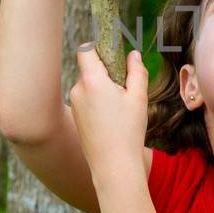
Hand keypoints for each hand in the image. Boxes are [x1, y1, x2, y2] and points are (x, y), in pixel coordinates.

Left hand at [69, 46, 148, 178]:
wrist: (112, 165)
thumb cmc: (127, 131)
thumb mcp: (138, 98)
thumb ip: (136, 72)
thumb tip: (133, 55)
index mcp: (92, 81)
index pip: (86, 50)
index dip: (98, 47)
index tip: (113, 53)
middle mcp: (78, 90)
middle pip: (89, 69)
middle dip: (106, 72)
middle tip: (125, 86)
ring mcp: (74, 104)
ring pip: (88, 86)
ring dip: (102, 89)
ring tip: (120, 107)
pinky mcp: (75, 117)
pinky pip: (86, 100)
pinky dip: (97, 102)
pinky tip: (111, 118)